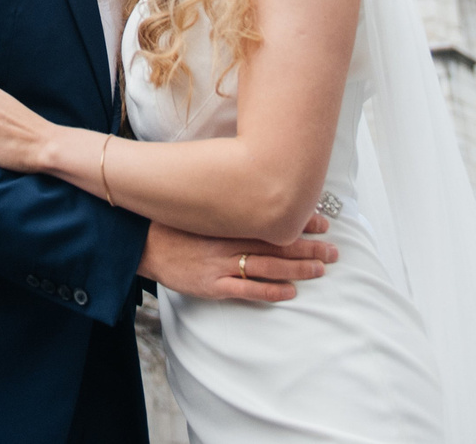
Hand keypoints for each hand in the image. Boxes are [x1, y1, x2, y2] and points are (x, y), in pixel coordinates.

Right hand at [137, 215, 336, 303]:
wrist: (141, 244)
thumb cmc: (172, 221)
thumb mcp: (200, 201)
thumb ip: (226, 197)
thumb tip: (254, 184)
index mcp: (228, 217)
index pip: (271, 218)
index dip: (298, 220)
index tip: (322, 220)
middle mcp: (229, 239)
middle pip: (277, 243)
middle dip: (309, 246)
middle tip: (334, 248)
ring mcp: (222, 264)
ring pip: (269, 267)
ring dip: (298, 268)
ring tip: (322, 268)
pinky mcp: (213, 286)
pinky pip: (247, 290)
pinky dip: (271, 291)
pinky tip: (291, 291)